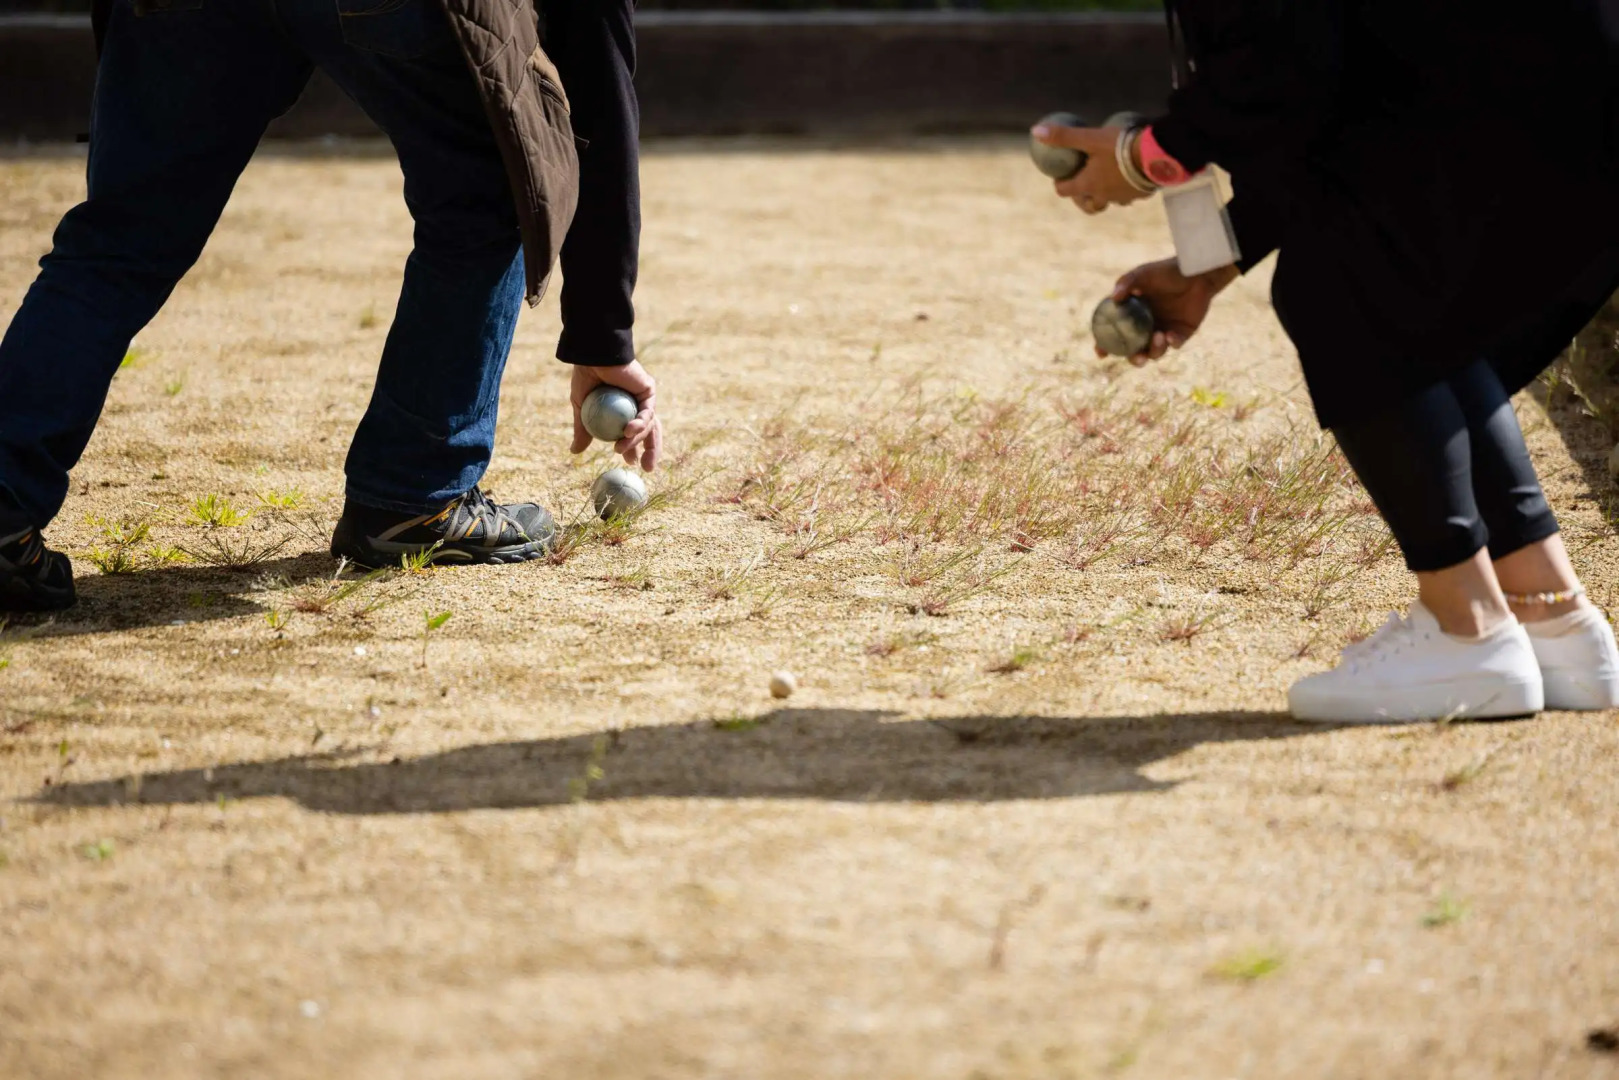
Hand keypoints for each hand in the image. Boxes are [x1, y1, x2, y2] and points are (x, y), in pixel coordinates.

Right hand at [570, 360, 662, 470]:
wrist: (592, 354)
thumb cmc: (585, 376)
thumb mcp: (581, 408)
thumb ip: (582, 430)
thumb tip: (575, 452)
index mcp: (625, 410)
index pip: (634, 434)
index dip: (634, 450)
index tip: (628, 463)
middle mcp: (638, 404)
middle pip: (651, 433)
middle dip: (651, 452)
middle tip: (646, 469)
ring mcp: (645, 398)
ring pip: (649, 426)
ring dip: (637, 440)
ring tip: (621, 450)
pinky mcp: (649, 390)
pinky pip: (647, 412)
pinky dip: (640, 424)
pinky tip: (629, 431)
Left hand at [1031, 123, 1147, 213]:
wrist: (1156, 154)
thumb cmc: (1120, 146)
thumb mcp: (1090, 138)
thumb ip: (1064, 136)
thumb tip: (1035, 132)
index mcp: (1089, 185)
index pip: (1066, 191)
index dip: (1060, 185)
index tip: (1059, 178)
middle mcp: (1105, 196)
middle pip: (1089, 206)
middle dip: (1082, 200)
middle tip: (1081, 189)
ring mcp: (1124, 197)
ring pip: (1112, 201)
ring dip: (1106, 195)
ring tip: (1107, 183)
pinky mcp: (1142, 194)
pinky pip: (1131, 195)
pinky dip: (1127, 189)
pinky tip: (1130, 178)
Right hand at [1103, 258, 1238, 364]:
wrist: (1195, 272)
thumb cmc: (1166, 271)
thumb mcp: (1143, 274)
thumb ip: (1126, 283)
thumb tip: (1113, 298)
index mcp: (1133, 316)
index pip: (1116, 335)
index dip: (1106, 346)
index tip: (1101, 353)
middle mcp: (1147, 327)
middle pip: (1135, 351)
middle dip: (1134, 359)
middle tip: (1137, 357)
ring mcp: (1164, 331)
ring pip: (1155, 352)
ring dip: (1154, 350)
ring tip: (1158, 336)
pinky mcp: (1182, 333)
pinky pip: (1175, 344)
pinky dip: (1172, 343)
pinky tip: (1170, 335)